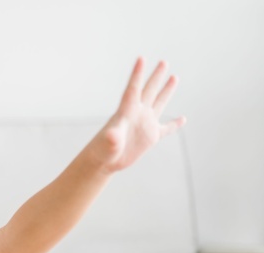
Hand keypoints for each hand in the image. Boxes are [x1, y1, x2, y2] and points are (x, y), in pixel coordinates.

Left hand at [91, 57, 186, 172]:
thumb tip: (113, 136)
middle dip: (156, 76)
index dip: (137, 74)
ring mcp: (145, 124)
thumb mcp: (108, 144)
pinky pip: (166, 128)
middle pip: (148, 91)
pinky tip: (183, 119)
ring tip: (174, 77)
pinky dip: (175, 124)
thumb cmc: (102, 151)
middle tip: (163, 61)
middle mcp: (137, 114)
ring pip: (159, 103)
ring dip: (166, 91)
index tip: (141, 58)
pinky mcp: (150, 137)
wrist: (104, 162)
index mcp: (126, 112)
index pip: (133, 89)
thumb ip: (112, 138)